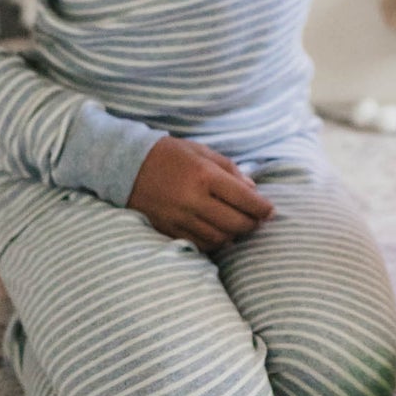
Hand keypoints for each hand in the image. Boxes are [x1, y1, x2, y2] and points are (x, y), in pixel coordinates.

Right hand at [127, 136, 275, 246]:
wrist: (125, 165)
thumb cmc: (169, 154)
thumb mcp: (201, 151)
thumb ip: (229, 169)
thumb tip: (253, 189)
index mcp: (204, 175)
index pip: (244, 198)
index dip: (262, 208)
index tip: (270, 211)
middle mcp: (192, 199)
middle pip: (235, 223)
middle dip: (252, 224)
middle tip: (257, 220)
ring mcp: (179, 217)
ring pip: (219, 238)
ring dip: (234, 235)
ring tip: (239, 227)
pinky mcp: (167, 229)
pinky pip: (199, 244)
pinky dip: (214, 242)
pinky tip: (218, 233)